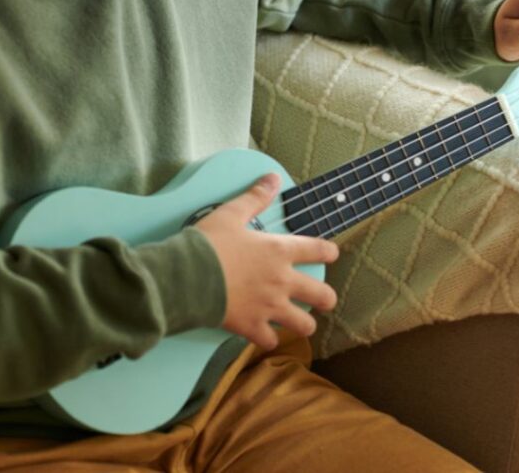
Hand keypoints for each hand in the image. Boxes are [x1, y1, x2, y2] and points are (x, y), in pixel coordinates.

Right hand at [195, 173, 338, 349]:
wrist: (187, 277)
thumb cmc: (208, 244)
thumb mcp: (231, 213)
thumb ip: (255, 197)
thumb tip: (273, 177)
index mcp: (279, 252)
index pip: (317, 250)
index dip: (328, 252)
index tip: (332, 254)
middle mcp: (282, 281)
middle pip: (321, 295)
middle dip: (326, 298)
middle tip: (324, 299)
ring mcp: (269, 306)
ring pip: (303, 324)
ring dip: (303, 323)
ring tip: (300, 322)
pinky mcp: (252, 327)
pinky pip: (269, 340)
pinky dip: (268, 339)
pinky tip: (265, 335)